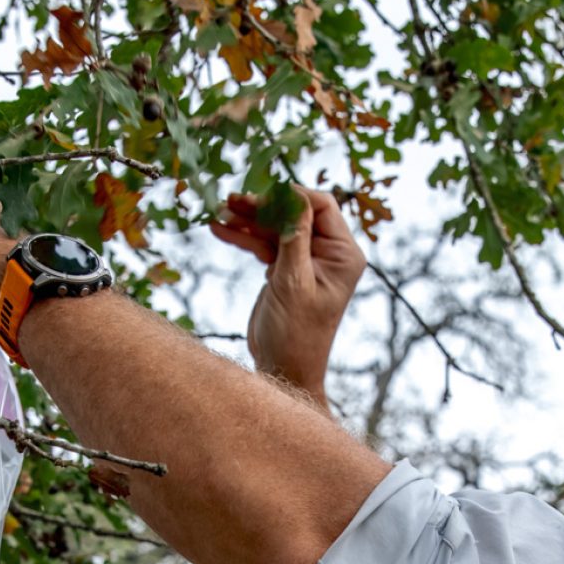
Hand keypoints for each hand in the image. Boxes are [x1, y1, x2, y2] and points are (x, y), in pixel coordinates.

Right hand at [209, 187, 365, 399]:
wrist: (282, 370)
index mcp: (343, 255)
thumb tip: (292, 198)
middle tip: (231, 200)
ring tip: (220, 213)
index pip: (320, 206)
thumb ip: (294, 239)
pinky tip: (220, 229)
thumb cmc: (296, 335)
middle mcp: (328, 254)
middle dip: (263, 206)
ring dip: (248, 219)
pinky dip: (243, 237)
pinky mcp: (284, 270)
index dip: (291, 196)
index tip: (260, 194)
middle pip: (294, 213)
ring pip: (275, 227)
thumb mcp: (294, 283)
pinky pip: (264, 244)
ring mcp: (305, 261)